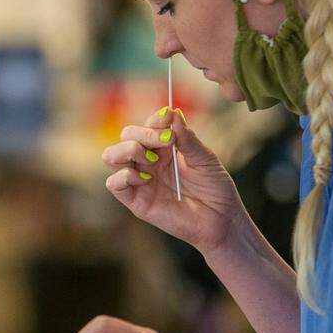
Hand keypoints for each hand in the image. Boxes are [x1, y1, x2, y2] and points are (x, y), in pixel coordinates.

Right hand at [101, 107, 245, 254]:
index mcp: (164, 149)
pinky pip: (114, 183)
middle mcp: (148, 162)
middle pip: (126, 136)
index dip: (155, 119)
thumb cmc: (215, 188)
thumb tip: (172, 113)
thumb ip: (187, 138)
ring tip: (152, 158)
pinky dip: (125, 175)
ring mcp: (140, 181)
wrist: (221, 220)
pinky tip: (147, 179)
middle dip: (144, 133)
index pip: (147, 125)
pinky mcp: (136, 201)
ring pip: (111, 156)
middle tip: (167, 140)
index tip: (169, 118)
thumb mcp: (205, 158)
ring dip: (129, 149)